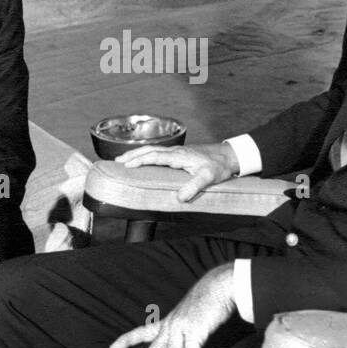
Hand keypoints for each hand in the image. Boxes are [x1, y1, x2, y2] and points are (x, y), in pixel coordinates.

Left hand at [109, 266, 235, 347]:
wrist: (221, 284)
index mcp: (169, 322)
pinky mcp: (196, 332)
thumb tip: (188, 337)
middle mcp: (171, 326)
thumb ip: (186, 326)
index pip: (143, 331)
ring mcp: (182, 329)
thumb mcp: (191, 312)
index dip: (128, 339)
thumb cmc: (210, 298)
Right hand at [121, 141, 238, 201]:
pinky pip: (158, 152)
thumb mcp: (209, 178)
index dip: (140, 160)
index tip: (126, 165)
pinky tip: (143, 159)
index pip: (155, 156)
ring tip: (123, 160)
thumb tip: (179, 198)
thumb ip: (194, 186)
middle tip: (117, 162)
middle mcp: (176, 151)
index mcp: (179, 155)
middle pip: (149, 150)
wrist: (228, 156)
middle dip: (133, 155)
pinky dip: (146, 154)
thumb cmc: (219, 166)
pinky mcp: (179, 154)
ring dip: (137, 153)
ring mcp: (177, 151)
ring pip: (153, 149)